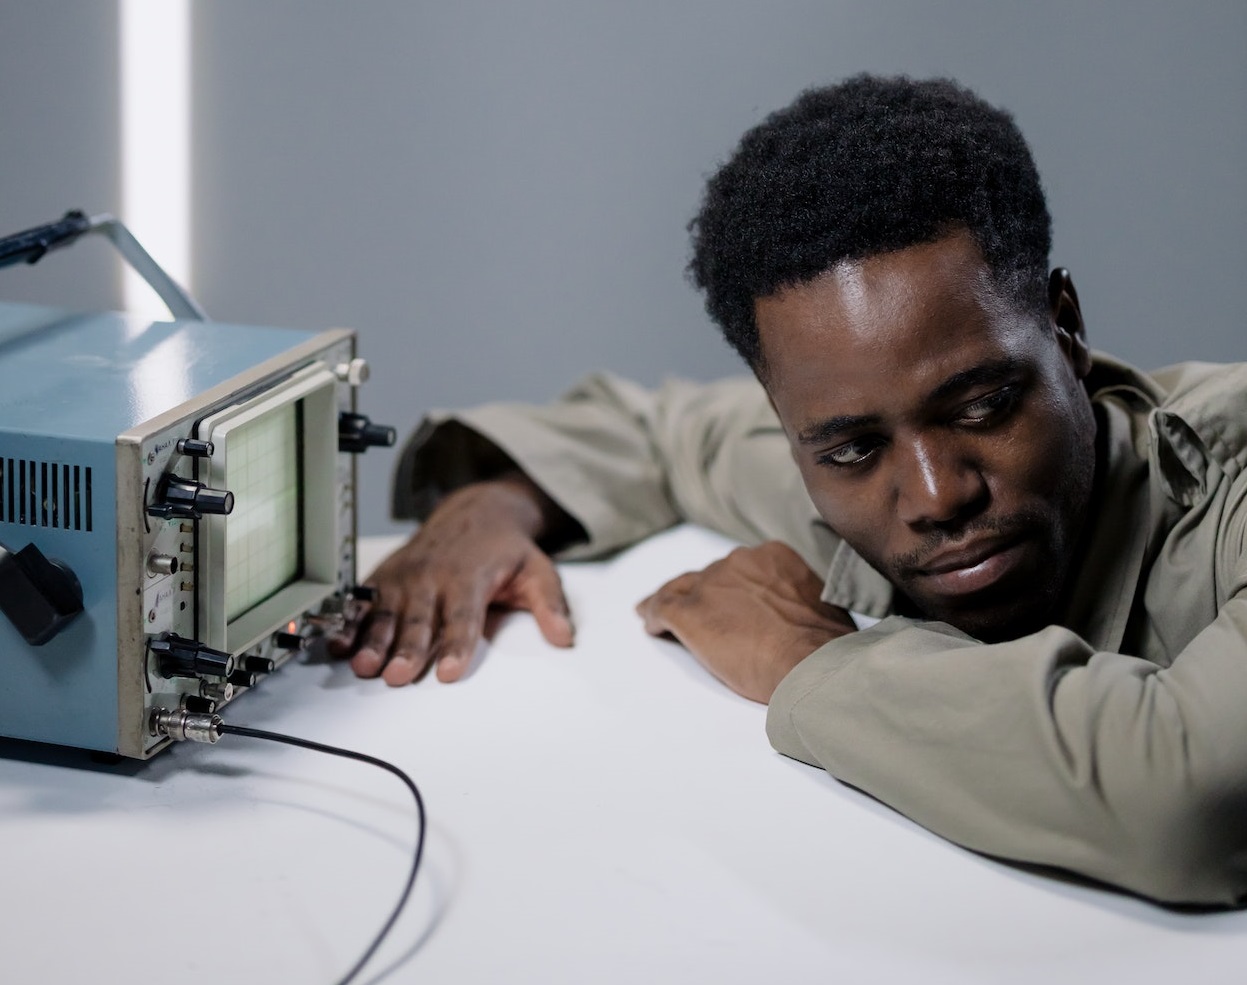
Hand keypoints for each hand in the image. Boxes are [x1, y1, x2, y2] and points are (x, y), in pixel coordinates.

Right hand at [330, 473, 575, 684]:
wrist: (475, 510)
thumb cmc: (505, 549)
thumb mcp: (538, 570)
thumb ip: (550, 605)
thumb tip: (565, 637)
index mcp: (472, 576)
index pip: (464, 616)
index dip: (456, 645)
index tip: (448, 672)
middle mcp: (434, 575)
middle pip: (420, 619)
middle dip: (408, 648)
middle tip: (397, 676)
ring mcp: (406, 574)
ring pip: (387, 611)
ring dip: (373, 640)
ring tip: (364, 665)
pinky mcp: (386, 575)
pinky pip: (364, 601)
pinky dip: (350, 622)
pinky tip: (339, 645)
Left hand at [635, 541, 855, 702]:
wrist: (809, 662)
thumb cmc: (823, 644)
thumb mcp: (818, 605)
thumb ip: (795, 599)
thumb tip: (797, 616)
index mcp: (771, 557)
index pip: (738, 568)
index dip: (726, 586)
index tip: (725, 599)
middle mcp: (737, 562)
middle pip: (707, 577)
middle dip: (700, 594)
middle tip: (692, 609)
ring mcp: (710, 586)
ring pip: (678, 589)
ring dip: (667, 601)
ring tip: (653, 612)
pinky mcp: (690, 613)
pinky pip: (661, 609)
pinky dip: (653, 617)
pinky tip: (652, 627)